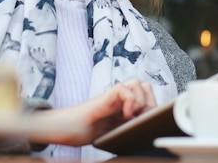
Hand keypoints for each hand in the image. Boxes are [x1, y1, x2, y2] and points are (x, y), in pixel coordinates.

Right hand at [26, 79, 156, 146]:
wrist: (65, 130)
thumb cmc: (85, 132)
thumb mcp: (113, 132)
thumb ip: (127, 127)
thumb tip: (147, 134)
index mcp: (124, 106)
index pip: (147, 96)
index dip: (152, 106)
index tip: (148, 123)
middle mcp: (120, 98)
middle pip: (146, 86)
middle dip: (149, 103)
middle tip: (140, 119)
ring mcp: (113, 96)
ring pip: (137, 83)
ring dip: (140, 101)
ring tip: (131, 117)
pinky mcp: (104, 96)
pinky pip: (124, 89)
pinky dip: (129, 101)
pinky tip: (124, 115)